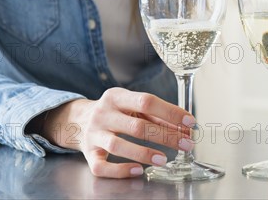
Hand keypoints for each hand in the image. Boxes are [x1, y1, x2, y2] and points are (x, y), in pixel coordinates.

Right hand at [38, 88, 195, 177]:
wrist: (77, 121)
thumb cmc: (115, 113)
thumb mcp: (133, 106)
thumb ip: (158, 116)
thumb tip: (185, 128)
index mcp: (117, 96)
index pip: (146, 101)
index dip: (170, 112)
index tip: (189, 122)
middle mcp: (103, 113)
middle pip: (137, 126)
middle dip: (165, 136)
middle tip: (185, 144)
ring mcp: (94, 134)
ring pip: (118, 145)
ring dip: (144, 153)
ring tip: (164, 159)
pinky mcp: (88, 154)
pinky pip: (101, 166)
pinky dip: (120, 170)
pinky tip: (137, 171)